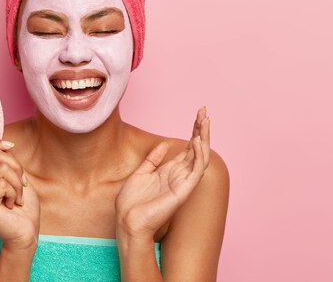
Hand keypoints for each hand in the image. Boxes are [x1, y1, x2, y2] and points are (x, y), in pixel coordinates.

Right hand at [0, 138, 39, 249]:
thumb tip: (4, 144)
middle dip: (17, 168)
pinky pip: (2, 184)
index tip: (9, 145)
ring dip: (18, 184)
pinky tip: (12, 205)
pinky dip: (14, 193)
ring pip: (3, 168)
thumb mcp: (19, 177)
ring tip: (17, 198)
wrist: (27, 231)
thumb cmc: (25, 206)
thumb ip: (9, 161)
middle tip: (21, 186)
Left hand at [115, 106, 210, 238]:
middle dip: (201, 129)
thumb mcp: (141, 173)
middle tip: (204, 110)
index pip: (188, 147)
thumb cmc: (131, 202)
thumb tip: (164, 146)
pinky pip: (196, 171)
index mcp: (170, 170)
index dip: (194, 130)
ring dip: (203, 138)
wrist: (127, 220)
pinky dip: (198, 156)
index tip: (198, 114)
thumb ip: (154, 160)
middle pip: (196, 148)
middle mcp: (180, 175)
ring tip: (204, 120)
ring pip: (200, 157)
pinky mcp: (183, 190)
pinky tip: (196, 141)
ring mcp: (183, 182)